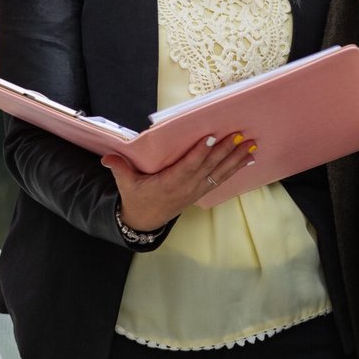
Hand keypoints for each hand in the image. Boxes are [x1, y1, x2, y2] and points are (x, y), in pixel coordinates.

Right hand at [106, 132, 255, 231]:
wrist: (146, 221)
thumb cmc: (137, 198)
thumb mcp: (126, 185)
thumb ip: (119, 169)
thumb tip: (107, 157)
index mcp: (169, 184)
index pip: (187, 166)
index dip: (199, 153)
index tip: (211, 138)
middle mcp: (186, 187)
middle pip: (208, 168)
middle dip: (225, 152)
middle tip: (239, 136)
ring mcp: (196, 190)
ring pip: (219, 173)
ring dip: (236, 159)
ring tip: (251, 146)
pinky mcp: (201, 191)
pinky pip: (221, 179)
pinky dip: (235, 168)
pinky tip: (248, 159)